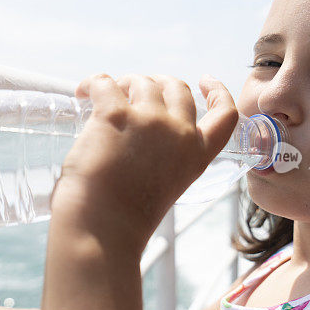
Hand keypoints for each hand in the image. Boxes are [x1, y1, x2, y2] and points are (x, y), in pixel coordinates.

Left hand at [50, 73, 236, 246]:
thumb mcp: (165, 186)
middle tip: (133, 89)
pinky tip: (84, 93)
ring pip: (141, 82)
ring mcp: (149, 120)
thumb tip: (134, 136)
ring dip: (124, 83)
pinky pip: (105, 83)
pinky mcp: (115, 115)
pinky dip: (93, 84)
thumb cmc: (124, 219)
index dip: (217, 92)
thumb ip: (164, 159)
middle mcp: (179, 133)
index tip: (205, 80)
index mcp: (197, 155)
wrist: (102, 228)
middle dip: (157, 82)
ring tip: (104, 96)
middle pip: (177, 87)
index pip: (225, 114)